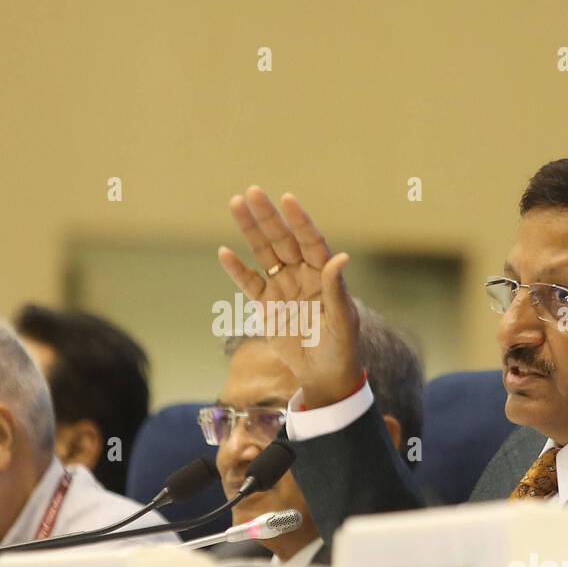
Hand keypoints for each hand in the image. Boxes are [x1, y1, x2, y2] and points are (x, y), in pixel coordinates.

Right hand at [218, 187, 363, 407]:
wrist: (323, 374)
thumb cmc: (341, 346)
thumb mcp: (342, 320)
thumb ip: (336, 289)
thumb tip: (340, 258)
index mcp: (323, 274)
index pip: (311, 241)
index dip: (300, 220)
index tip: (287, 199)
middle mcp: (302, 274)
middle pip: (282, 239)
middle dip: (268, 216)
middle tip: (252, 192)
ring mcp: (283, 287)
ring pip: (263, 253)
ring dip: (250, 230)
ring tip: (235, 204)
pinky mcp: (266, 305)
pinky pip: (249, 283)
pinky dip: (237, 269)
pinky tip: (225, 252)